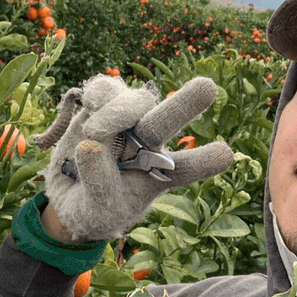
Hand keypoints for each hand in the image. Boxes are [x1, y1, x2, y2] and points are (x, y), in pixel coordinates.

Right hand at [35, 74, 233, 241]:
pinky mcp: (100, 107)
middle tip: (207, 89)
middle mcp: (149, 143)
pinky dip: (98, 94)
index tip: (225, 153)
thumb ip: (99, 182)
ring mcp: (126, 122)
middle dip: (184, 106)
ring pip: (134, 102)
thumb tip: (90, 145)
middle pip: (166, 122)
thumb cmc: (95, 206)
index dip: (203, 160)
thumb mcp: (99, 208)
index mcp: (160, 174)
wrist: (71, 192)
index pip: (185, 167)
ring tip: (95, 131)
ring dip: (118, 111)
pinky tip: (90, 104)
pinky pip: (104, 90)